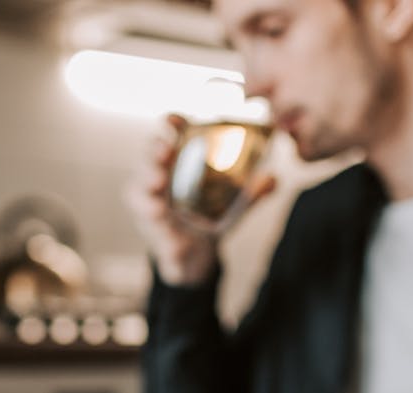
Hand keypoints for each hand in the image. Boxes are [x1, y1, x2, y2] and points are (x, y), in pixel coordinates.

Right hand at [125, 114, 275, 286]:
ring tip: (157, 182)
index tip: (176, 120)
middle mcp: (159, 175)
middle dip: (154, 151)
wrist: (197, 253)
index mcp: (178, 161)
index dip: (170, 123)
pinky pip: (145, 217)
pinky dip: (151, 214)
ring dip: (147, 181)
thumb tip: (273, 179)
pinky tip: (158, 213)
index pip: (169, 133)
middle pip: (149, 155)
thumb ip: (252, 192)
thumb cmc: (209, 215)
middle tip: (165, 151)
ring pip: (139, 186)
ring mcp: (150, 200)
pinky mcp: (149, 223)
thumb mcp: (234, 203)